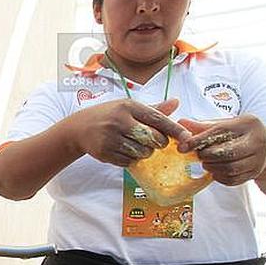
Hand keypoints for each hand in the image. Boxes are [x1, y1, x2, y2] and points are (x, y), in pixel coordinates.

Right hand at [73, 98, 190, 165]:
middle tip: (153, 142)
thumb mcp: (128, 107)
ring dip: (143, 152)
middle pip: (152, 139)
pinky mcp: (105, 152)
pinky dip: (130, 159)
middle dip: (157, 143)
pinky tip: (123, 151)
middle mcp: (120, 120)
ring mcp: (111, 137)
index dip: (174, 129)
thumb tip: (176, 102)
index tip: (187, 138)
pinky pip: (128, 162)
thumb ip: (153, 109)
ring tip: (135, 145)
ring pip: (141, 152)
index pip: (157, 118)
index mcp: (129, 106)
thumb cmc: (108, 116)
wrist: (78, 128)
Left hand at [178, 115, 265, 185]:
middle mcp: (258, 140)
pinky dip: (219, 177)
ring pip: (230, 168)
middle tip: (198, 155)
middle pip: (227, 152)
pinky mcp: (255, 173)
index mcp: (249, 123)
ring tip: (206, 163)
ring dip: (212, 167)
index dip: (198, 140)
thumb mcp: (225, 124)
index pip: (220, 131)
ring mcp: (259, 159)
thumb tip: (181, 123)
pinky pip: (233, 179)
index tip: (182, 147)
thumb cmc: (239, 134)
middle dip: (207, 155)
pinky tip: (215, 171)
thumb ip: (203, 125)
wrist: (265, 148)